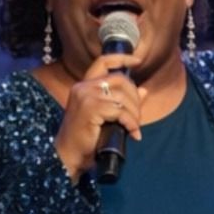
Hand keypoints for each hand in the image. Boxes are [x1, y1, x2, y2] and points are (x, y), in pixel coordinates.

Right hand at [54, 54, 146, 179]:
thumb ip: (123, 101)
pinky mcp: (90, 108)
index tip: (138, 61)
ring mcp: (86, 96)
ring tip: (135, 127)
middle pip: (120, 80)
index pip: (103, 62)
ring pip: (122, 96)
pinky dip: (131, 122)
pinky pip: (120, 111)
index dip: (122, 58)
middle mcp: (83, 87)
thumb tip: (144, 90)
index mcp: (84, 86)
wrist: (70, 156)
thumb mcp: (106, 116)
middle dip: (134, 97)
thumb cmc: (86, 138)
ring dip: (134, 113)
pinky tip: (133, 133)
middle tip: (137, 116)